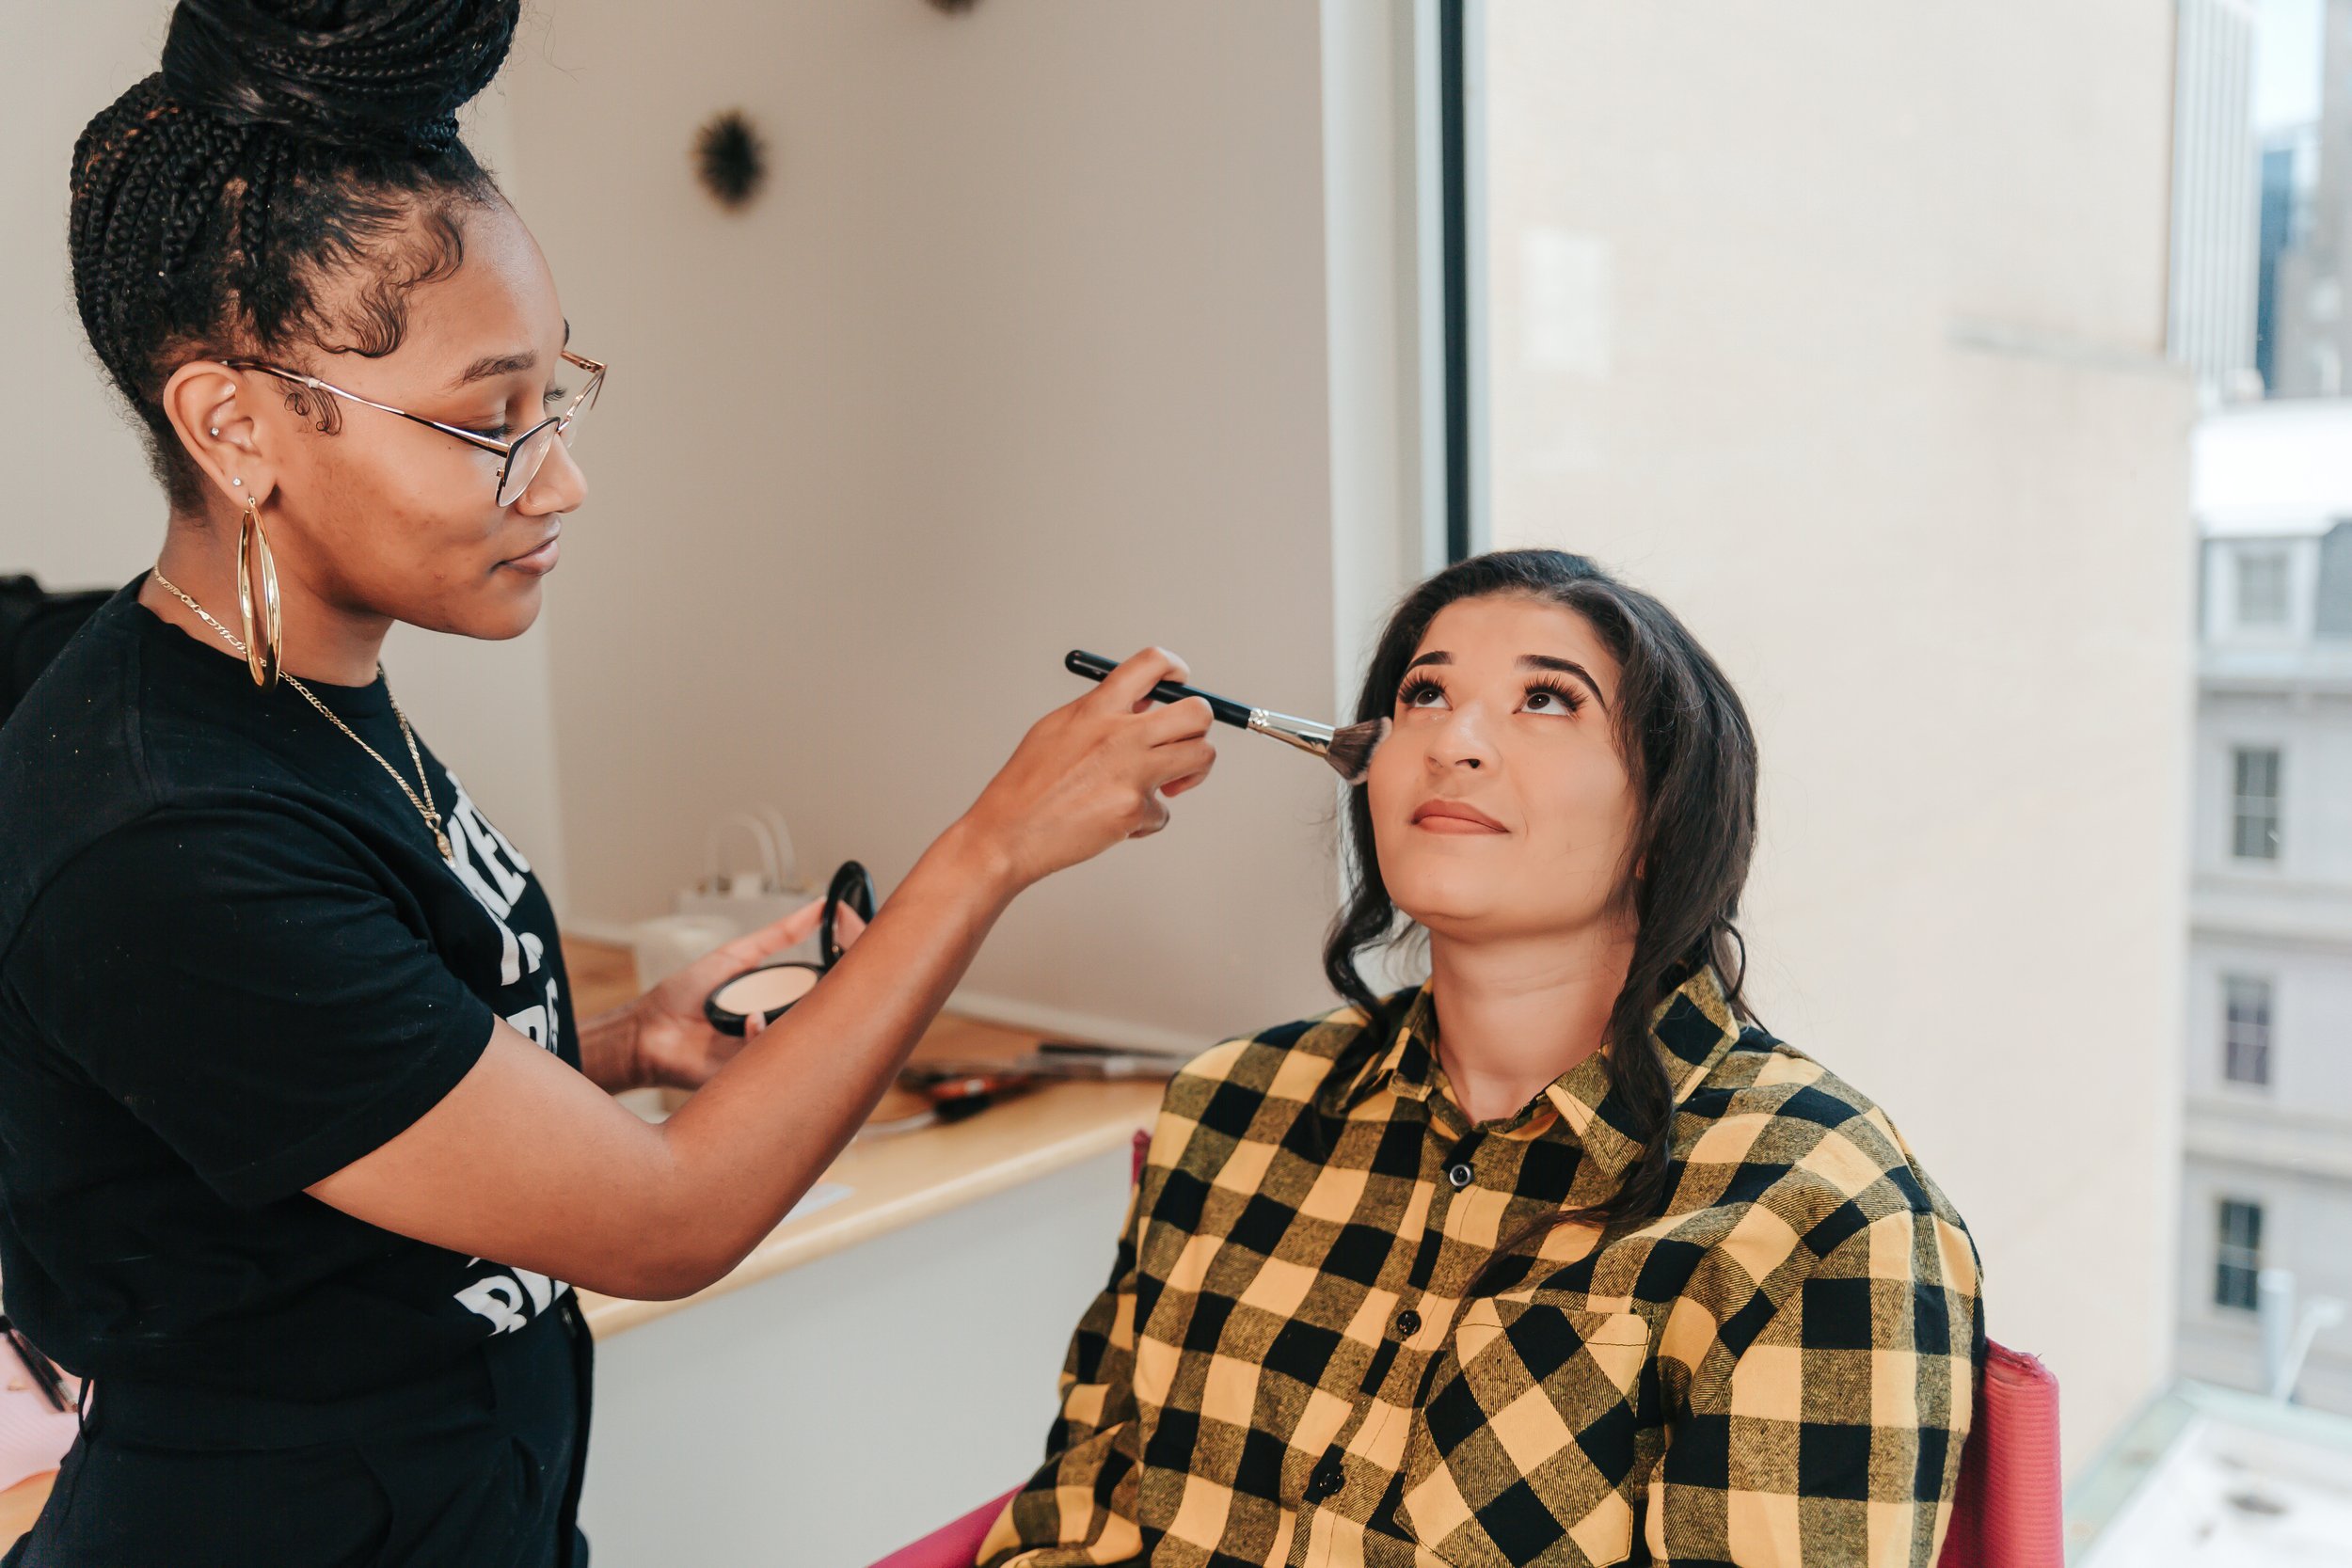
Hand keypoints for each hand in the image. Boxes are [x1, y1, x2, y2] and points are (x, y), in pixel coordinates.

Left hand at [628, 897, 869, 1087]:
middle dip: (830, 1007)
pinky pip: (770, 1055)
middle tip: (845, 990)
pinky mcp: (750, 1075)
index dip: (840, 982)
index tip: (857, 963)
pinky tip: (750, 1019)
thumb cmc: (685, 995)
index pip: (820, 994)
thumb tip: (818, 907)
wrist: (648, 1032)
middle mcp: (777, 1030)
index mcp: (778, 1003)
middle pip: (817, 1021)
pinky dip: (761, 1033)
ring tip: (780, 1004)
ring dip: (795, 1022)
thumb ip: (779, 936)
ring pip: (798, 1041)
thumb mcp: (737, 955)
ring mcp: (764, 1054)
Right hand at [958, 646, 1218, 889]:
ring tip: (1166, 785)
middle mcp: (1119, 733)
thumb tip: (1146, 702)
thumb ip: (1101, 711)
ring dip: (1191, 772)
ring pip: (1201, 757)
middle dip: (1201, 727)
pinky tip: (1114, 822)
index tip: (1180, 681)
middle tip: (1185, 742)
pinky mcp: (1135, 809)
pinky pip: (1164, 811)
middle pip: (1198, 712)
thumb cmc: (1029, 784)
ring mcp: (1132, 771)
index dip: (1175, 668)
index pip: (1152, 664)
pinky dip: (1144, 820)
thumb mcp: (1058, 728)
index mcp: (1097, 707)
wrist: (1009, 833)